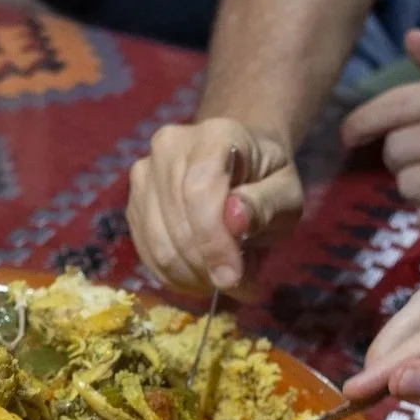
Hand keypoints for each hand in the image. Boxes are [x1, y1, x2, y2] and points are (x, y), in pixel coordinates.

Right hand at [127, 117, 300, 293]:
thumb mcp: (286, 193)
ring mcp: (144, 173)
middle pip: (176, 224)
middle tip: (239, 285)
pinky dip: (175, 276)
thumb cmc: (267, 180)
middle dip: (207, 266)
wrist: (240, 165)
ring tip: (223, 279)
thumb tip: (235, 219)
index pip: (200, 192)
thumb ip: (266, 204)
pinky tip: (201, 276)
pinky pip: (146, 253)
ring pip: (158, 245)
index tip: (233, 277)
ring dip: (192, 276)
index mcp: (214, 135)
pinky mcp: (133, 203)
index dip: (213, 242)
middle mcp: (169, 147)